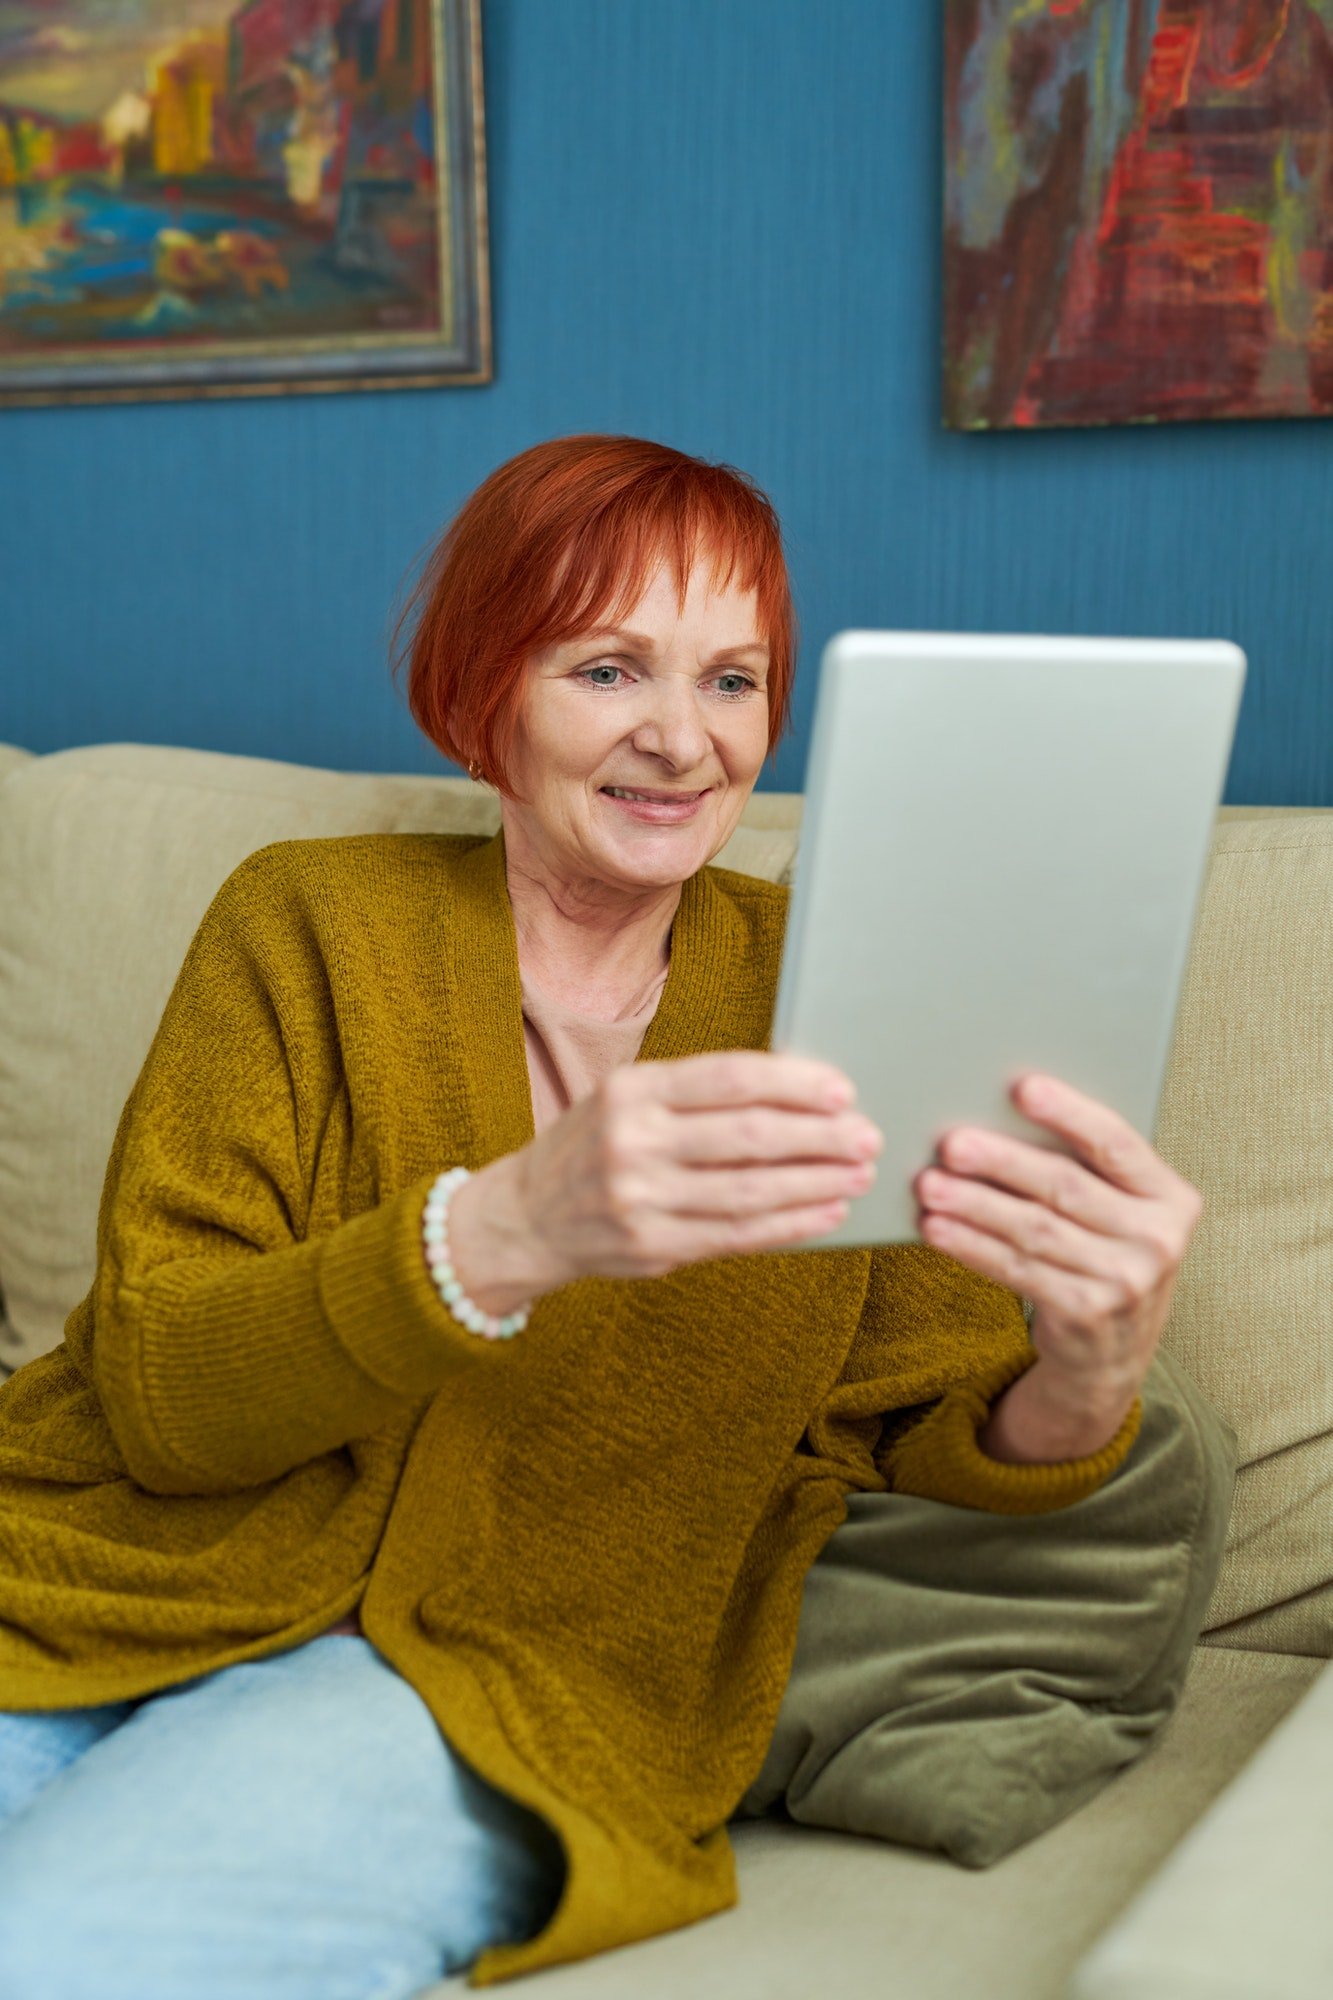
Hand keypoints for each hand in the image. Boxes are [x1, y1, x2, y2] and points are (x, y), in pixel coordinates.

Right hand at [508, 1050, 884, 1285]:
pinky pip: (737, 1235)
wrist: (527, 1217)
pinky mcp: (652, 1246)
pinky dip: (790, 1224)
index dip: (793, 1083)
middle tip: (866, 1136)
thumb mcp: (628, 1099)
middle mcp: (632, 1140)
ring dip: (815, 1183)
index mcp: (631, 1089)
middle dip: (819, 1136)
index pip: (728, 1078)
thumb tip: (798, 1091)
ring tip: (857, 1175)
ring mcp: (640, 1198)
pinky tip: (825, 1213)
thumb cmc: (595, 1145)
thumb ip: (696, 1096)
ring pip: (750, 1190)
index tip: (842, 1090)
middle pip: (748, 1135)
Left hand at [912, 1073, 1202, 1457]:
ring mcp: (1125, 1281)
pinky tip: (937, 1229)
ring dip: (974, 1205)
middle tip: (952, 1144)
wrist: (1114, 1351)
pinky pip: (1017, 1270)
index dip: (1070, 1114)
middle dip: (1003, 1161)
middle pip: (1066, 1187)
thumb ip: (1086, 1169)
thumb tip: (1000, 1113)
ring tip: (930, 1185)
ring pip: (1034, 1230)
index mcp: (1170, 1197)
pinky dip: (971, 1246)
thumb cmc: (1106, 1252)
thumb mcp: (1120, 1211)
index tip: (1023, 1088)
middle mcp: (1157, 1239)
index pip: (1117, 1144)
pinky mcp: (1085, 1313)